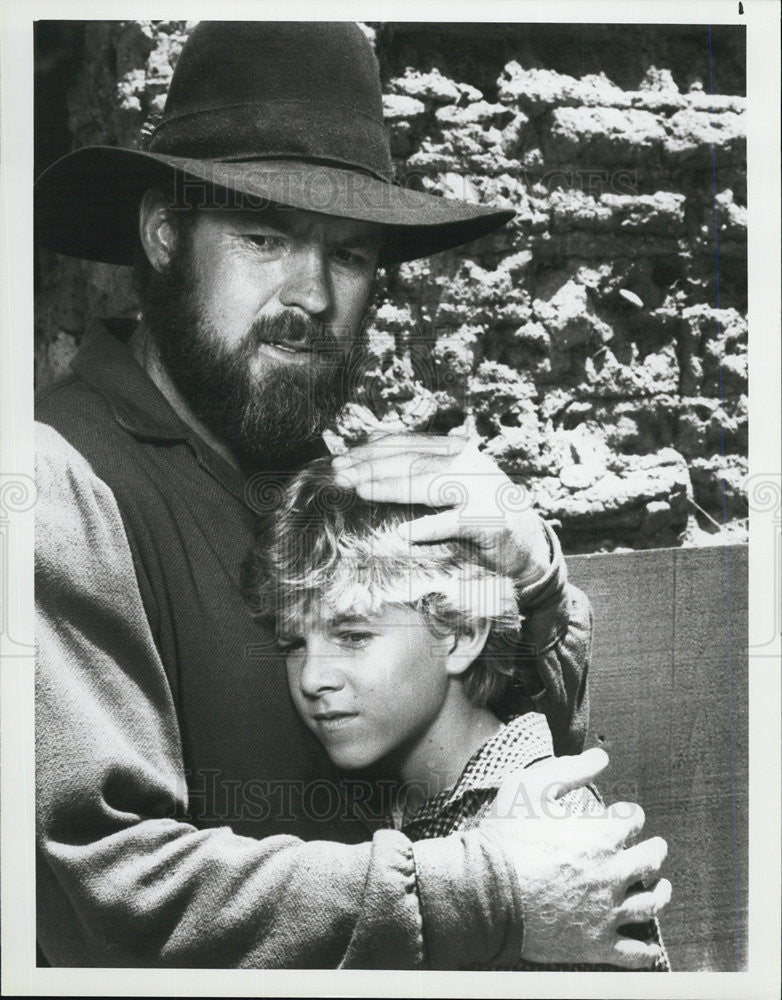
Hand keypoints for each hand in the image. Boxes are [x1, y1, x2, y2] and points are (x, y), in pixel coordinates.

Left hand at [331, 431, 550, 586]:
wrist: (527, 544)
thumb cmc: (479, 511)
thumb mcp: (452, 479)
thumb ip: (419, 461)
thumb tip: (373, 437)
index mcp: (458, 452)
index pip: (409, 445)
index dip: (372, 450)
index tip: (341, 459)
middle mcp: (470, 465)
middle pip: (414, 461)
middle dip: (373, 467)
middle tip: (340, 474)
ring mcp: (482, 492)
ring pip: (431, 484)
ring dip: (392, 487)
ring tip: (361, 491)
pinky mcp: (490, 522)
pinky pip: (454, 524)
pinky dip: (429, 528)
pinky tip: (405, 533)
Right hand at [481, 749, 670, 967]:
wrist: (483, 891)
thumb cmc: (505, 837)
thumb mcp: (530, 787)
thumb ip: (570, 769)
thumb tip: (601, 756)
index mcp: (600, 836)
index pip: (634, 820)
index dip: (630, 815)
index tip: (624, 816)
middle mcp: (612, 874)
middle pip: (651, 860)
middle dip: (655, 850)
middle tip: (655, 848)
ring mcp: (606, 913)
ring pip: (651, 904)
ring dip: (661, 893)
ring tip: (662, 888)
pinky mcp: (595, 945)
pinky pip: (636, 953)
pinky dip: (648, 950)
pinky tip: (650, 944)